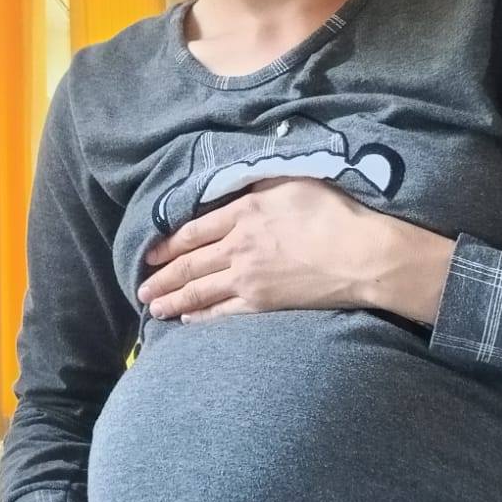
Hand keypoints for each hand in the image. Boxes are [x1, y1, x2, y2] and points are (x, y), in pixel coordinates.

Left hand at [137, 176, 380, 324]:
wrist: (360, 255)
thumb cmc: (333, 213)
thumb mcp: (293, 181)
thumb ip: (260, 184)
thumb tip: (238, 184)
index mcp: (243, 213)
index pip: (192, 231)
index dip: (167, 244)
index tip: (149, 254)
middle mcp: (237, 247)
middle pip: (189, 264)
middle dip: (161, 278)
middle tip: (141, 289)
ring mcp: (248, 278)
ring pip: (199, 291)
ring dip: (173, 300)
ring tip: (153, 308)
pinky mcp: (263, 302)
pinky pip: (223, 312)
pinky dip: (202, 317)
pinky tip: (188, 320)